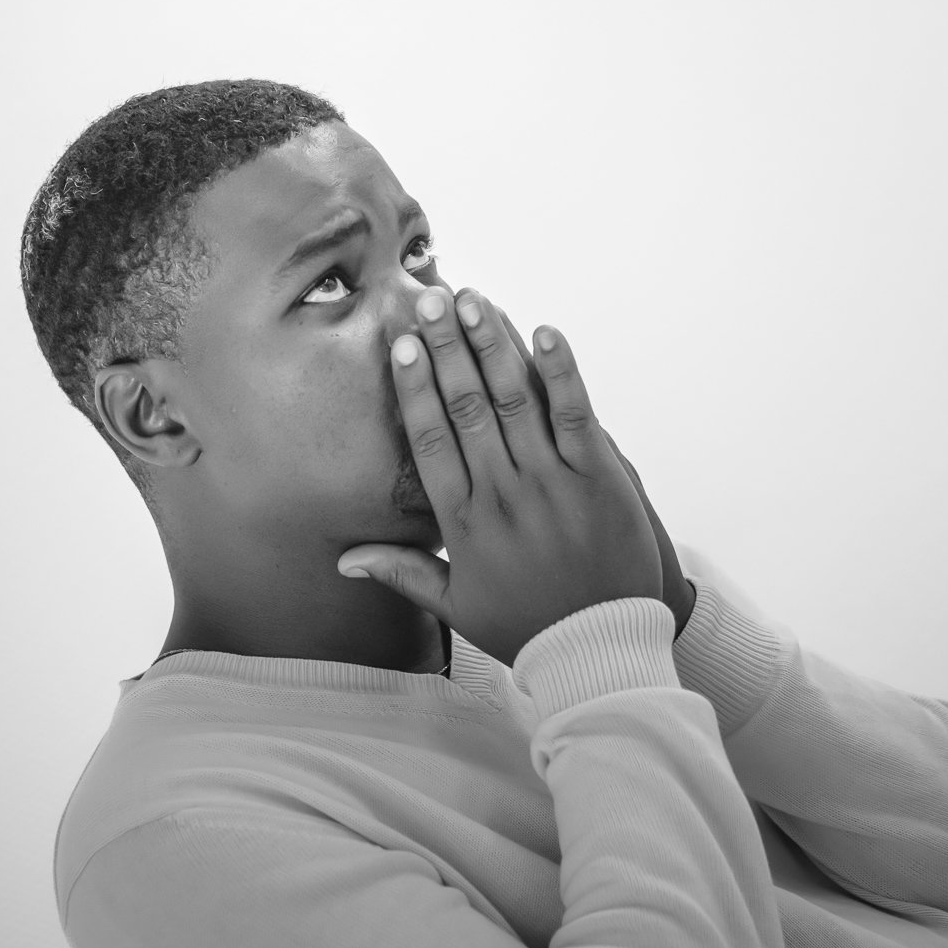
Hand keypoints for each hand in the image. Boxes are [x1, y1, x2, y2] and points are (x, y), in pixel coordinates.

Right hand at [338, 288, 663, 668]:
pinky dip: (560, 370)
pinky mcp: (599, 477)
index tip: (400, 345)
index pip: (430, 440)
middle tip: (429, 297)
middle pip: (466, 407)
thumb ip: (402, 571)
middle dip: (446, 347)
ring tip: (473, 300)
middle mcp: (502, 494)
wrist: (602, 650)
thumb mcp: (457, 606)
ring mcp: (551, 482)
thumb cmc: (526, 626)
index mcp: (462, 522)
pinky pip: (574, 413)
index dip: (414, 387)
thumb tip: (344, 558)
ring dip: (492, 345)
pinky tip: (543, 331)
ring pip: (514, 400)